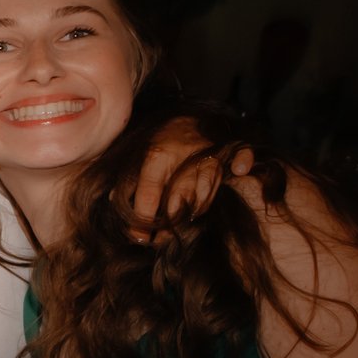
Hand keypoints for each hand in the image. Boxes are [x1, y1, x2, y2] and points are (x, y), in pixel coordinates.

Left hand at [130, 117, 254, 230]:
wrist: (182, 119)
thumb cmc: (158, 144)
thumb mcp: (136, 159)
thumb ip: (128, 181)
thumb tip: (114, 201)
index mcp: (156, 157)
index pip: (149, 194)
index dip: (142, 219)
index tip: (138, 235)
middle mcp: (182, 156)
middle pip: (179, 197)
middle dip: (169, 223)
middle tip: (159, 239)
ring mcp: (206, 154)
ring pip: (206, 189)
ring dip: (195, 211)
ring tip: (181, 225)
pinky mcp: (225, 152)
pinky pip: (239, 153)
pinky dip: (242, 160)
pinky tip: (240, 169)